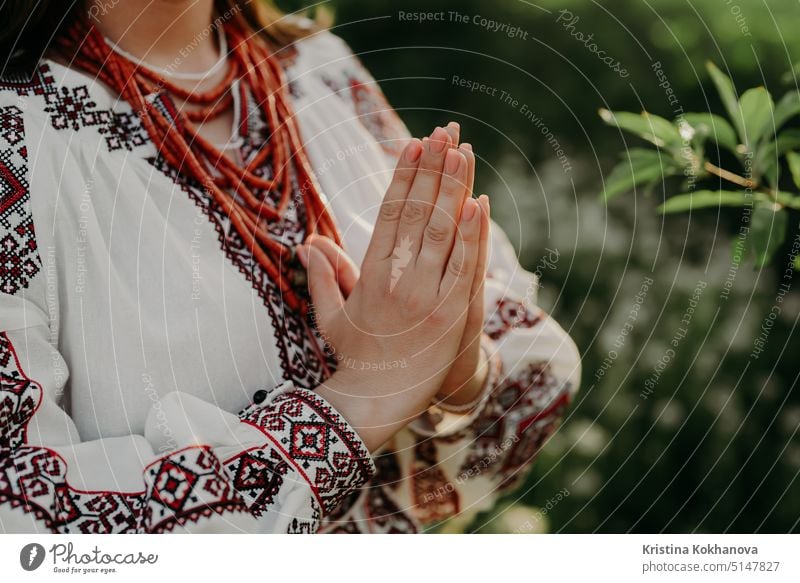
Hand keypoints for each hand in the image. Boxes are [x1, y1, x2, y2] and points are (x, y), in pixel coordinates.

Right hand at [298, 126, 482, 450]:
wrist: (377, 401)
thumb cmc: (353, 357)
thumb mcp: (330, 315)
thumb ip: (324, 274)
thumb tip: (307, 242)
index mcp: (370, 275)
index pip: (389, 214)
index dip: (403, 177)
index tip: (413, 145)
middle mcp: (397, 279)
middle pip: (417, 213)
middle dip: (431, 170)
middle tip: (443, 133)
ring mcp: (426, 296)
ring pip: (442, 232)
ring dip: (453, 189)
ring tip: (462, 152)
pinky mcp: (451, 315)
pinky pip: (464, 268)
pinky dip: (472, 235)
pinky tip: (479, 203)